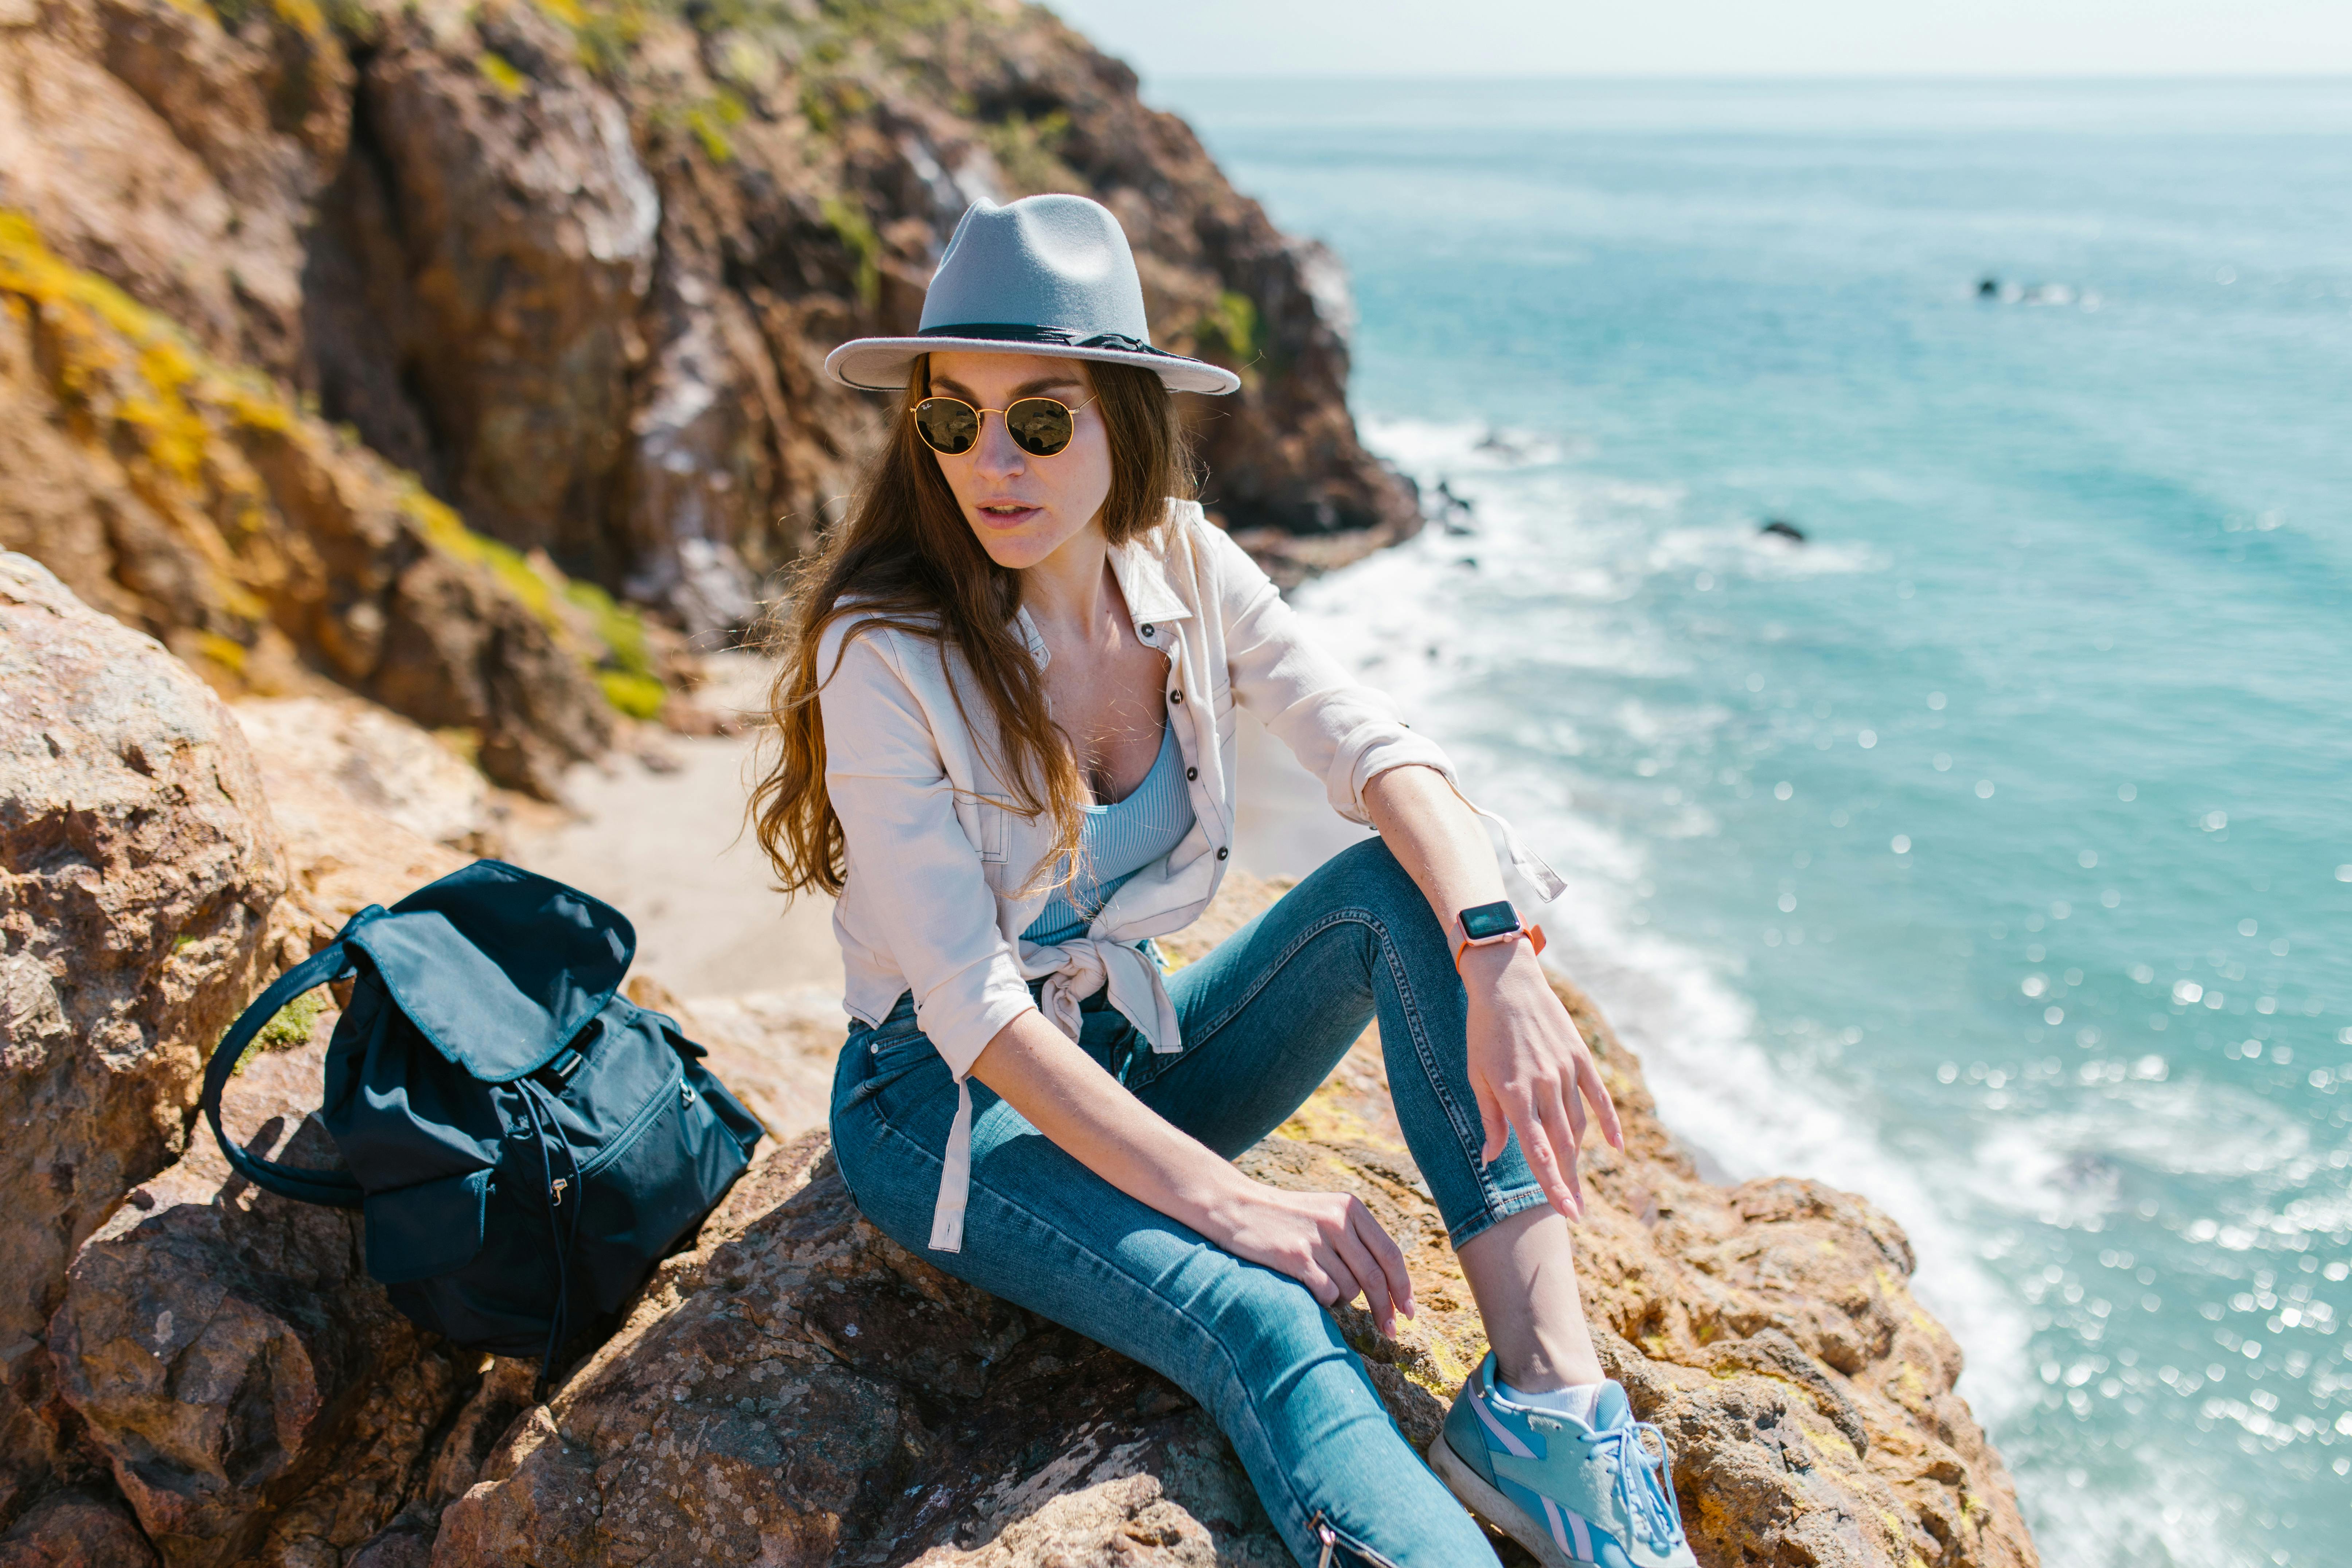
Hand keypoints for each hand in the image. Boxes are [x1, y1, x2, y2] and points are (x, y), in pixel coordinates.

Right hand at [1202, 1181, 1416, 1338]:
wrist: (1234, 1205)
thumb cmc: (1285, 1218)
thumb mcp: (1326, 1214)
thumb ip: (1356, 1239)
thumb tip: (1389, 1286)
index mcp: (1351, 1207)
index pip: (1391, 1254)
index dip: (1404, 1287)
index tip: (1409, 1313)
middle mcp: (1338, 1219)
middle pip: (1376, 1277)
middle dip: (1385, 1310)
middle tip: (1389, 1332)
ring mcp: (1316, 1238)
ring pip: (1350, 1289)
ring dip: (1342, 1299)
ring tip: (1322, 1285)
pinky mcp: (1295, 1257)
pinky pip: (1326, 1293)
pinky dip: (1324, 1300)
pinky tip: (1309, 1287)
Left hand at [1461, 942, 1624, 1219]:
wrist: (1506, 982)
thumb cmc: (1483, 1032)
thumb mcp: (1477, 1076)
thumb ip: (1490, 1120)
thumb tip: (1491, 1160)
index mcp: (1514, 1095)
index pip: (1538, 1152)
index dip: (1553, 1186)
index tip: (1566, 1213)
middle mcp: (1543, 1086)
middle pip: (1562, 1146)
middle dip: (1569, 1182)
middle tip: (1576, 1213)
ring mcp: (1565, 1071)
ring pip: (1578, 1124)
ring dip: (1578, 1156)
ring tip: (1576, 1182)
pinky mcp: (1579, 1057)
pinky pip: (1599, 1097)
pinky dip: (1609, 1122)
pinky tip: (1617, 1147)